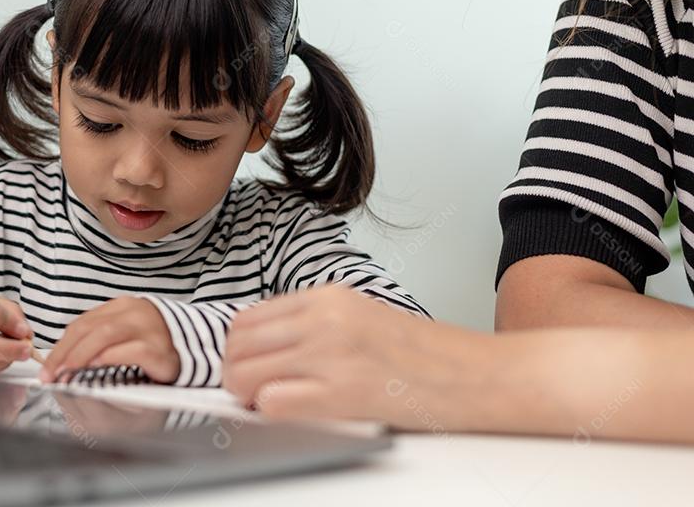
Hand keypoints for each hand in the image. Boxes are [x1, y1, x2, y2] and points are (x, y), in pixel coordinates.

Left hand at [40, 297, 179, 383]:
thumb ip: (99, 341)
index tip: (46, 368)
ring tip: (67, 374)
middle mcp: (134, 312)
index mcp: (121, 307)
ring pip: (106, 336)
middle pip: (90, 329)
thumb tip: (64, 363)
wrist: (197, 344)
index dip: (60, 347)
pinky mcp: (162, 349)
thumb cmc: (154, 343)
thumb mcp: (124, 334)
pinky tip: (97, 368)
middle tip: (51, 376)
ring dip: (82, 356)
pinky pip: (132, 351)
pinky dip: (111, 358)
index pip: (81, 324)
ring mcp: (149, 329)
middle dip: (65, 354)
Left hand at [224, 285, 483, 430]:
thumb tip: (264, 347)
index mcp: (327, 297)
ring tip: (270, 403)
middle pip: (237, 344)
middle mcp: (323, 319)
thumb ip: (313, 323)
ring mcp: (331, 353)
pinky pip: (272, 402)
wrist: (476, 374)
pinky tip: (292, 413)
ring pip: (243, 373)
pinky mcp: (342, 392)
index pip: (246, 318)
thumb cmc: (424, 354)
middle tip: (252, 391)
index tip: (249, 365)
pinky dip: (270, 412)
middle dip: (235, 372)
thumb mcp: (361, 316)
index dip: (238, 348)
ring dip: (247, 394)